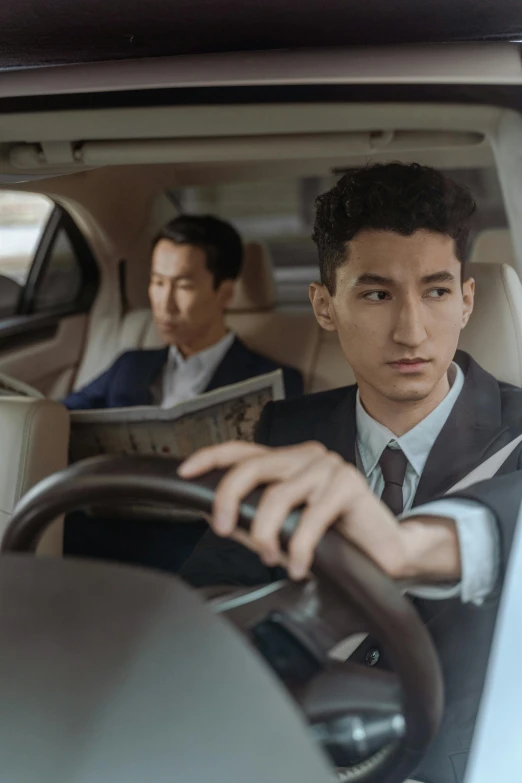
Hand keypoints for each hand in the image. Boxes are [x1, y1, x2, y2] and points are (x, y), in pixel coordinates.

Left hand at [179, 441, 460, 581]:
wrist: (384, 553)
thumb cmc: (336, 539)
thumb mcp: (285, 528)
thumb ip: (252, 518)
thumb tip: (213, 514)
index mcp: (289, 462)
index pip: (242, 450)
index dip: (210, 457)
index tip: (185, 471)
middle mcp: (307, 456)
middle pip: (252, 466)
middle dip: (228, 499)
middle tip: (222, 529)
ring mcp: (329, 467)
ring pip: (277, 496)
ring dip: (266, 535)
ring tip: (272, 558)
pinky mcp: (350, 484)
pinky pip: (310, 518)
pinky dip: (299, 549)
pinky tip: (299, 566)